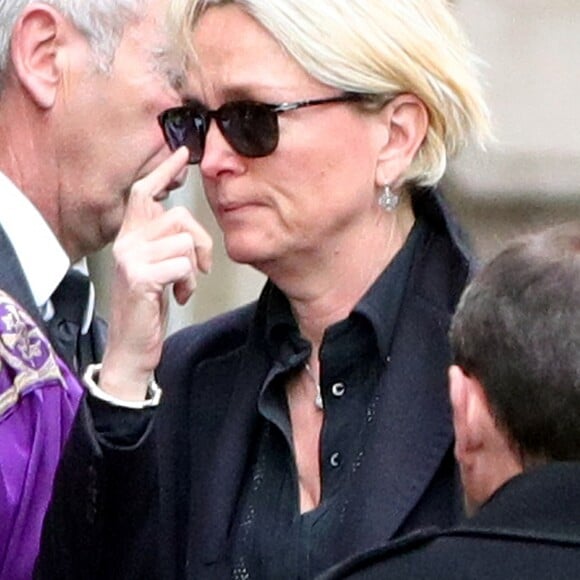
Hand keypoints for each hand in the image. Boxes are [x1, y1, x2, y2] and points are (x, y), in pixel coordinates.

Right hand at [99, 147, 212, 400]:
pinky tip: (177, 296)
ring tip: (182, 286)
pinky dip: (188, 283)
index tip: (182, 153)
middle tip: (201, 266)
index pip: (144, 192)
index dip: (164, 171)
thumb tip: (188, 226)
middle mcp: (125, 242)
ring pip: (183, 242)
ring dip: (193, 269)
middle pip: (177, 216)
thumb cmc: (148, 308)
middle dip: (201, 241)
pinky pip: (182, 265)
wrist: (132, 348)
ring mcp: (130, 258)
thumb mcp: (158, 270)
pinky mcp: (138, 277)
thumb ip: (165, 243)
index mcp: (130, 237)